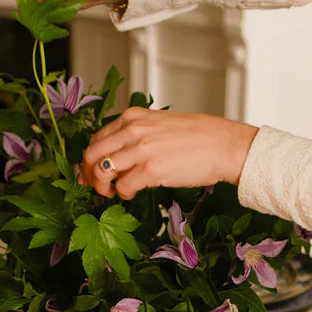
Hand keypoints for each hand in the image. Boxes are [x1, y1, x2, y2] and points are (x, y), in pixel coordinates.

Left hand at [80, 108, 259, 197]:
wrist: (223, 145)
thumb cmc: (197, 138)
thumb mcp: (159, 125)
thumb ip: (136, 135)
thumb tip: (117, 155)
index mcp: (133, 117)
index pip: (97, 138)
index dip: (89, 159)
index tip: (90, 172)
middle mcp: (133, 130)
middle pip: (92, 154)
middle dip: (88, 174)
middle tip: (95, 186)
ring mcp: (141, 150)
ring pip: (102, 171)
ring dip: (103, 187)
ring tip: (113, 192)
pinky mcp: (151, 170)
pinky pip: (122, 187)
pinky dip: (122, 194)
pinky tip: (131, 194)